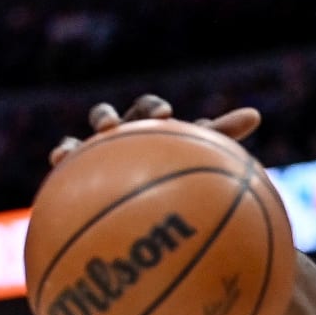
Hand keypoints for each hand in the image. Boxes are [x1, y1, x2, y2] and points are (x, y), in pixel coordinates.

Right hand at [49, 94, 261, 166]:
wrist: (142, 204)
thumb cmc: (176, 179)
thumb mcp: (200, 162)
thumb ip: (222, 138)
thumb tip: (256, 113)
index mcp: (147, 129)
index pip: (150, 111)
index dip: (154, 110)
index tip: (165, 116)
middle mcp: (120, 136)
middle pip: (110, 117)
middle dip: (110, 118)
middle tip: (115, 128)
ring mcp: (96, 153)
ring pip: (83, 138)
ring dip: (82, 141)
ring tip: (85, 145)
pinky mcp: (77, 171)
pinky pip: (67, 161)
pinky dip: (63, 156)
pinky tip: (59, 161)